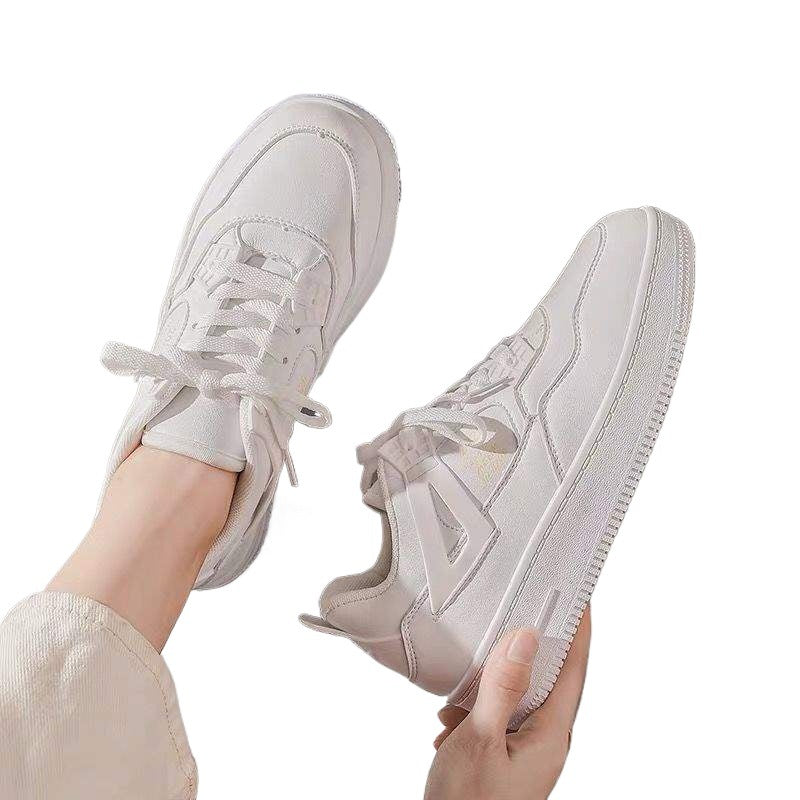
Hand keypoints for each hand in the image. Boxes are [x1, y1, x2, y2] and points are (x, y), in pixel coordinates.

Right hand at [424, 607, 590, 799]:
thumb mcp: (481, 739)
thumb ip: (504, 687)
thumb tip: (526, 638)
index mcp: (551, 735)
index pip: (574, 669)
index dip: (580, 631)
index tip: (582, 599)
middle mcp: (545, 742)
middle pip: (549, 679)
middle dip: (536, 645)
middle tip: (528, 608)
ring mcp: (524, 753)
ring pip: (518, 697)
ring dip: (496, 680)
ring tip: (478, 669)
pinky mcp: (504, 761)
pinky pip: (498, 718)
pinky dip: (477, 708)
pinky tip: (452, 715)